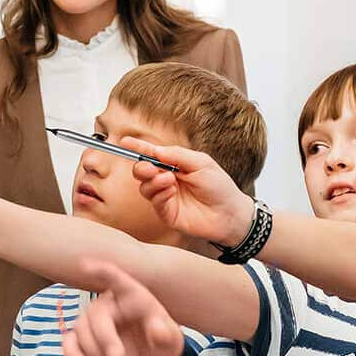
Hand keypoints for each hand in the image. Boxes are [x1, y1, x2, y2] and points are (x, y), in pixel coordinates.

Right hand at [61, 259, 184, 355]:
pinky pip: (70, 343)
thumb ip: (166, 333)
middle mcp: (109, 304)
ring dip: (93, 351)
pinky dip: (73, 355)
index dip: (101, 271)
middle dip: (104, 339)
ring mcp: (94, 322)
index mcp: (132, 296)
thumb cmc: (163, 340)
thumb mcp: (172, 339)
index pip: (116, 278)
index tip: (85, 265)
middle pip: (96, 314)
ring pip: (81, 330)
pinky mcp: (85, 339)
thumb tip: (157, 328)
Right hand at [121, 137, 256, 247]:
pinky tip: (172, 192)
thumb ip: (177, 155)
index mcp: (174, 165)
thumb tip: (155, 151)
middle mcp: (167, 180)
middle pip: (142, 171)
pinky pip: (154, 201)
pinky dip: (160, 194)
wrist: (230, 213)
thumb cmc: (219, 186)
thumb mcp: (201, 163)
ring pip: (144, 187)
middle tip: (150, 168)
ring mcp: (166, 197)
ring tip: (170, 180)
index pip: (152, 155)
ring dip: (153, 181)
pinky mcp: (167, 213)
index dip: (137, 148)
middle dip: (141, 167)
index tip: (125, 142)